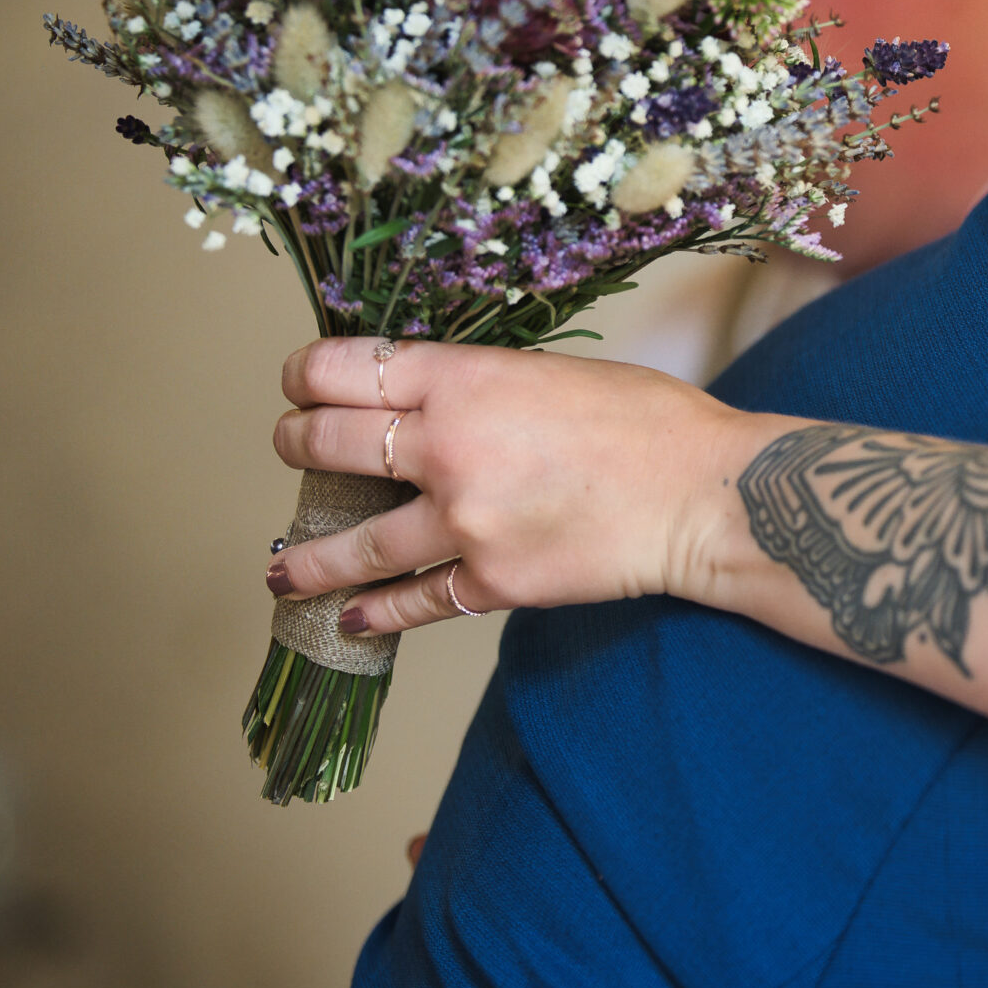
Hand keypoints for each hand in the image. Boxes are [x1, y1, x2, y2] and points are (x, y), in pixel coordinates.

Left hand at [266, 338, 752, 634]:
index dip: (304, 376)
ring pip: (351, 545)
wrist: (704, 495)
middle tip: (292, 450)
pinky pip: (414, 602)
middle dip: (295, 446)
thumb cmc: (650, 421)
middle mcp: (447, 448)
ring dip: (306, 558)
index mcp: (462, 380)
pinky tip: (349, 618)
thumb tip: (427, 397)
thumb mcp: (552, 370)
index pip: (341, 369)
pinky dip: (373, 613)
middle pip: (326, 445)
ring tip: (282, 572)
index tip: (298, 385)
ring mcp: (464, 523)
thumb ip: (479, 384)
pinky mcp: (491, 582)